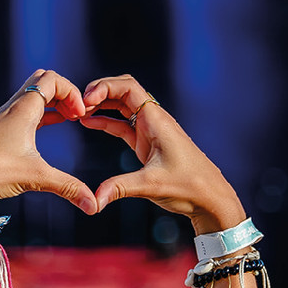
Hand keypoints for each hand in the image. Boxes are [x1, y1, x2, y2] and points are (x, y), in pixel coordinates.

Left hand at [0, 69, 96, 212]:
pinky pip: (25, 111)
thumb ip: (68, 187)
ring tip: (69, 120)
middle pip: (42, 80)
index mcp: (23, 109)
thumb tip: (94, 205)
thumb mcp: (36, 177)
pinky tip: (48, 130)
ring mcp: (3, 118)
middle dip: (64, 93)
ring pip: (33, 96)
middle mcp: (12, 108)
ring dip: (53, 103)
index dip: (72, 92)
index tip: (80, 117)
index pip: (52, 79)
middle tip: (76, 114)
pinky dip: (42, 114)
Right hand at [79, 75, 245, 234]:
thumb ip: (120, 188)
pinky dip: (107, 121)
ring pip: (123, 107)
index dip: (105, 87)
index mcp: (156, 120)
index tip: (86, 100)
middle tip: (78, 104)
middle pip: (123, 91)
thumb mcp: (151, 185)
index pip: (128, 87)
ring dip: (102, 105)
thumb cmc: (189, 186)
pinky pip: (123, 125)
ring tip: (79, 111)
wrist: (210, 197)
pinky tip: (90, 123)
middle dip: (100, 92)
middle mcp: (154, 120)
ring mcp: (150, 131)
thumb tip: (94, 199)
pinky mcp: (148, 143)